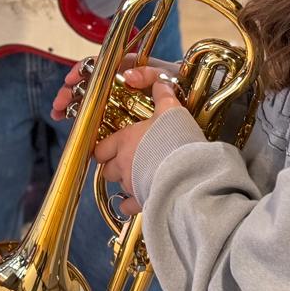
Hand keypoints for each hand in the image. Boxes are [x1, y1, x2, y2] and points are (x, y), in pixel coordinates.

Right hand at [49, 54, 180, 121]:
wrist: (190, 105)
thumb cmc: (176, 86)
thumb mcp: (166, 75)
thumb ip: (149, 72)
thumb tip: (127, 76)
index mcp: (125, 68)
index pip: (97, 65)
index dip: (82, 71)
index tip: (71, 80)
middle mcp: (117, 84)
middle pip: (87, 85)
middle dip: (70, 92)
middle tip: (59, 103)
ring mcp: (116, 102)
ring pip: (88, 101)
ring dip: (71, 106)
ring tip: (58, 113)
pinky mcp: (117, 119)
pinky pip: (96, 119)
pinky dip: (83, 121)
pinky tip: (73, 126)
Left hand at [50, 62, 182, 213]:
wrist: (188, 172)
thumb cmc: (177, 140)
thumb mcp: (172, 111)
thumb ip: (163, 96)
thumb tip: (161, 84)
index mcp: (124, 141)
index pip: (101, 147)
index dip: (105, 148)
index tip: (112, 147)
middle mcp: (122, 164)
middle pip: (106, 168)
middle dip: (114, 166)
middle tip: (127, 162)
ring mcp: (131, 184)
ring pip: (119, 185)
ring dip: (126, 181)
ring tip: (139, 177)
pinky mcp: (142, 201)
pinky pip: (128, 206)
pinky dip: (130, 204)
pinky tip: (138, 200)